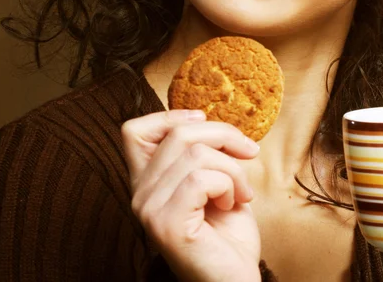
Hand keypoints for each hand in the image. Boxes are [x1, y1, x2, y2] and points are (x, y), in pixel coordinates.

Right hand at [121, 110, 261, 281]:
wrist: (235, 278)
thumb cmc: (227, 232)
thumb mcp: (214, 179)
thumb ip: (200, 151)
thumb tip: (204, 118)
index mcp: (147, 180)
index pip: (134, 130)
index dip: (171, 116)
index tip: (203, 120)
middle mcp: (139, 193)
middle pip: (179, 133)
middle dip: (224, 136)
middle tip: (248, 155)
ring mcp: (149, 209)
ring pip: (197, 154)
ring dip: (233, 169)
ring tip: (239, 193)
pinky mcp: (166, 224)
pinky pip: (202, 179)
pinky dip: (228, 186)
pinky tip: (231, 205)